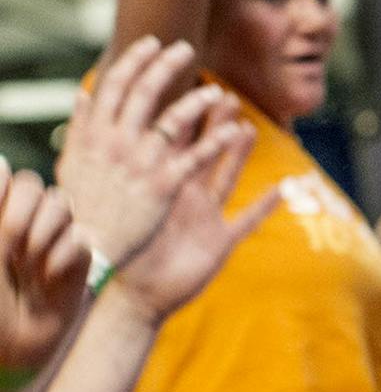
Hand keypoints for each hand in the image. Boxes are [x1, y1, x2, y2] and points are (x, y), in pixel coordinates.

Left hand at [0, 166, 88, 376]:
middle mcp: (21, 223)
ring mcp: (50, 238)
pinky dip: (63, 260)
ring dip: (43, 237)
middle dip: (23, 214)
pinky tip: (49, 281)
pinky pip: (81, 238)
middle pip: (35, 185)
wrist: (9, 351)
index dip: (2, 192)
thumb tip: (1, 163)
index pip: (5, 176)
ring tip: (30, 268)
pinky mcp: (77, 258)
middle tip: (10, 249)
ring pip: (62, 205)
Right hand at [57, 37, 247, 270]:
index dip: (133, 61)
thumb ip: (80, 128)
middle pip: (144, 94)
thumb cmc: (81, 205)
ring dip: (198, 103)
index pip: (114, 88)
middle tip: (186, 48)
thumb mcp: (72, 163)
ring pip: (173, 122)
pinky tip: (238, 131)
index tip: (151, 43)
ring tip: (219, 92)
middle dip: (165, 67)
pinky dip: (217, 143)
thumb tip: (83, 94)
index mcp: (95, 136)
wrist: (89, 246)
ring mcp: (140, 164)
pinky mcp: (163, 187)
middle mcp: (117, 145)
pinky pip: (196, 160)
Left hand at [104, 112, 279, 324]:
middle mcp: (186, 198)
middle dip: (214, 126)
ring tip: (248, 129)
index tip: (184, 91)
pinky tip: (284, 188)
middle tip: (226, 98)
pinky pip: (247, 220)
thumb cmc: (125, 260)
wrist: (138, 300)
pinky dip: (265, 205)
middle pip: (203, 154)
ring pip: (225, 178)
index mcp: (160, 189)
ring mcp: (206, 217)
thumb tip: (84, 149)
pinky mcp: (221, 241)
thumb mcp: (115, 214)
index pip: (171, 146)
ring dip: (238, 155)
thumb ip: (106, 181)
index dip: (180, 119)